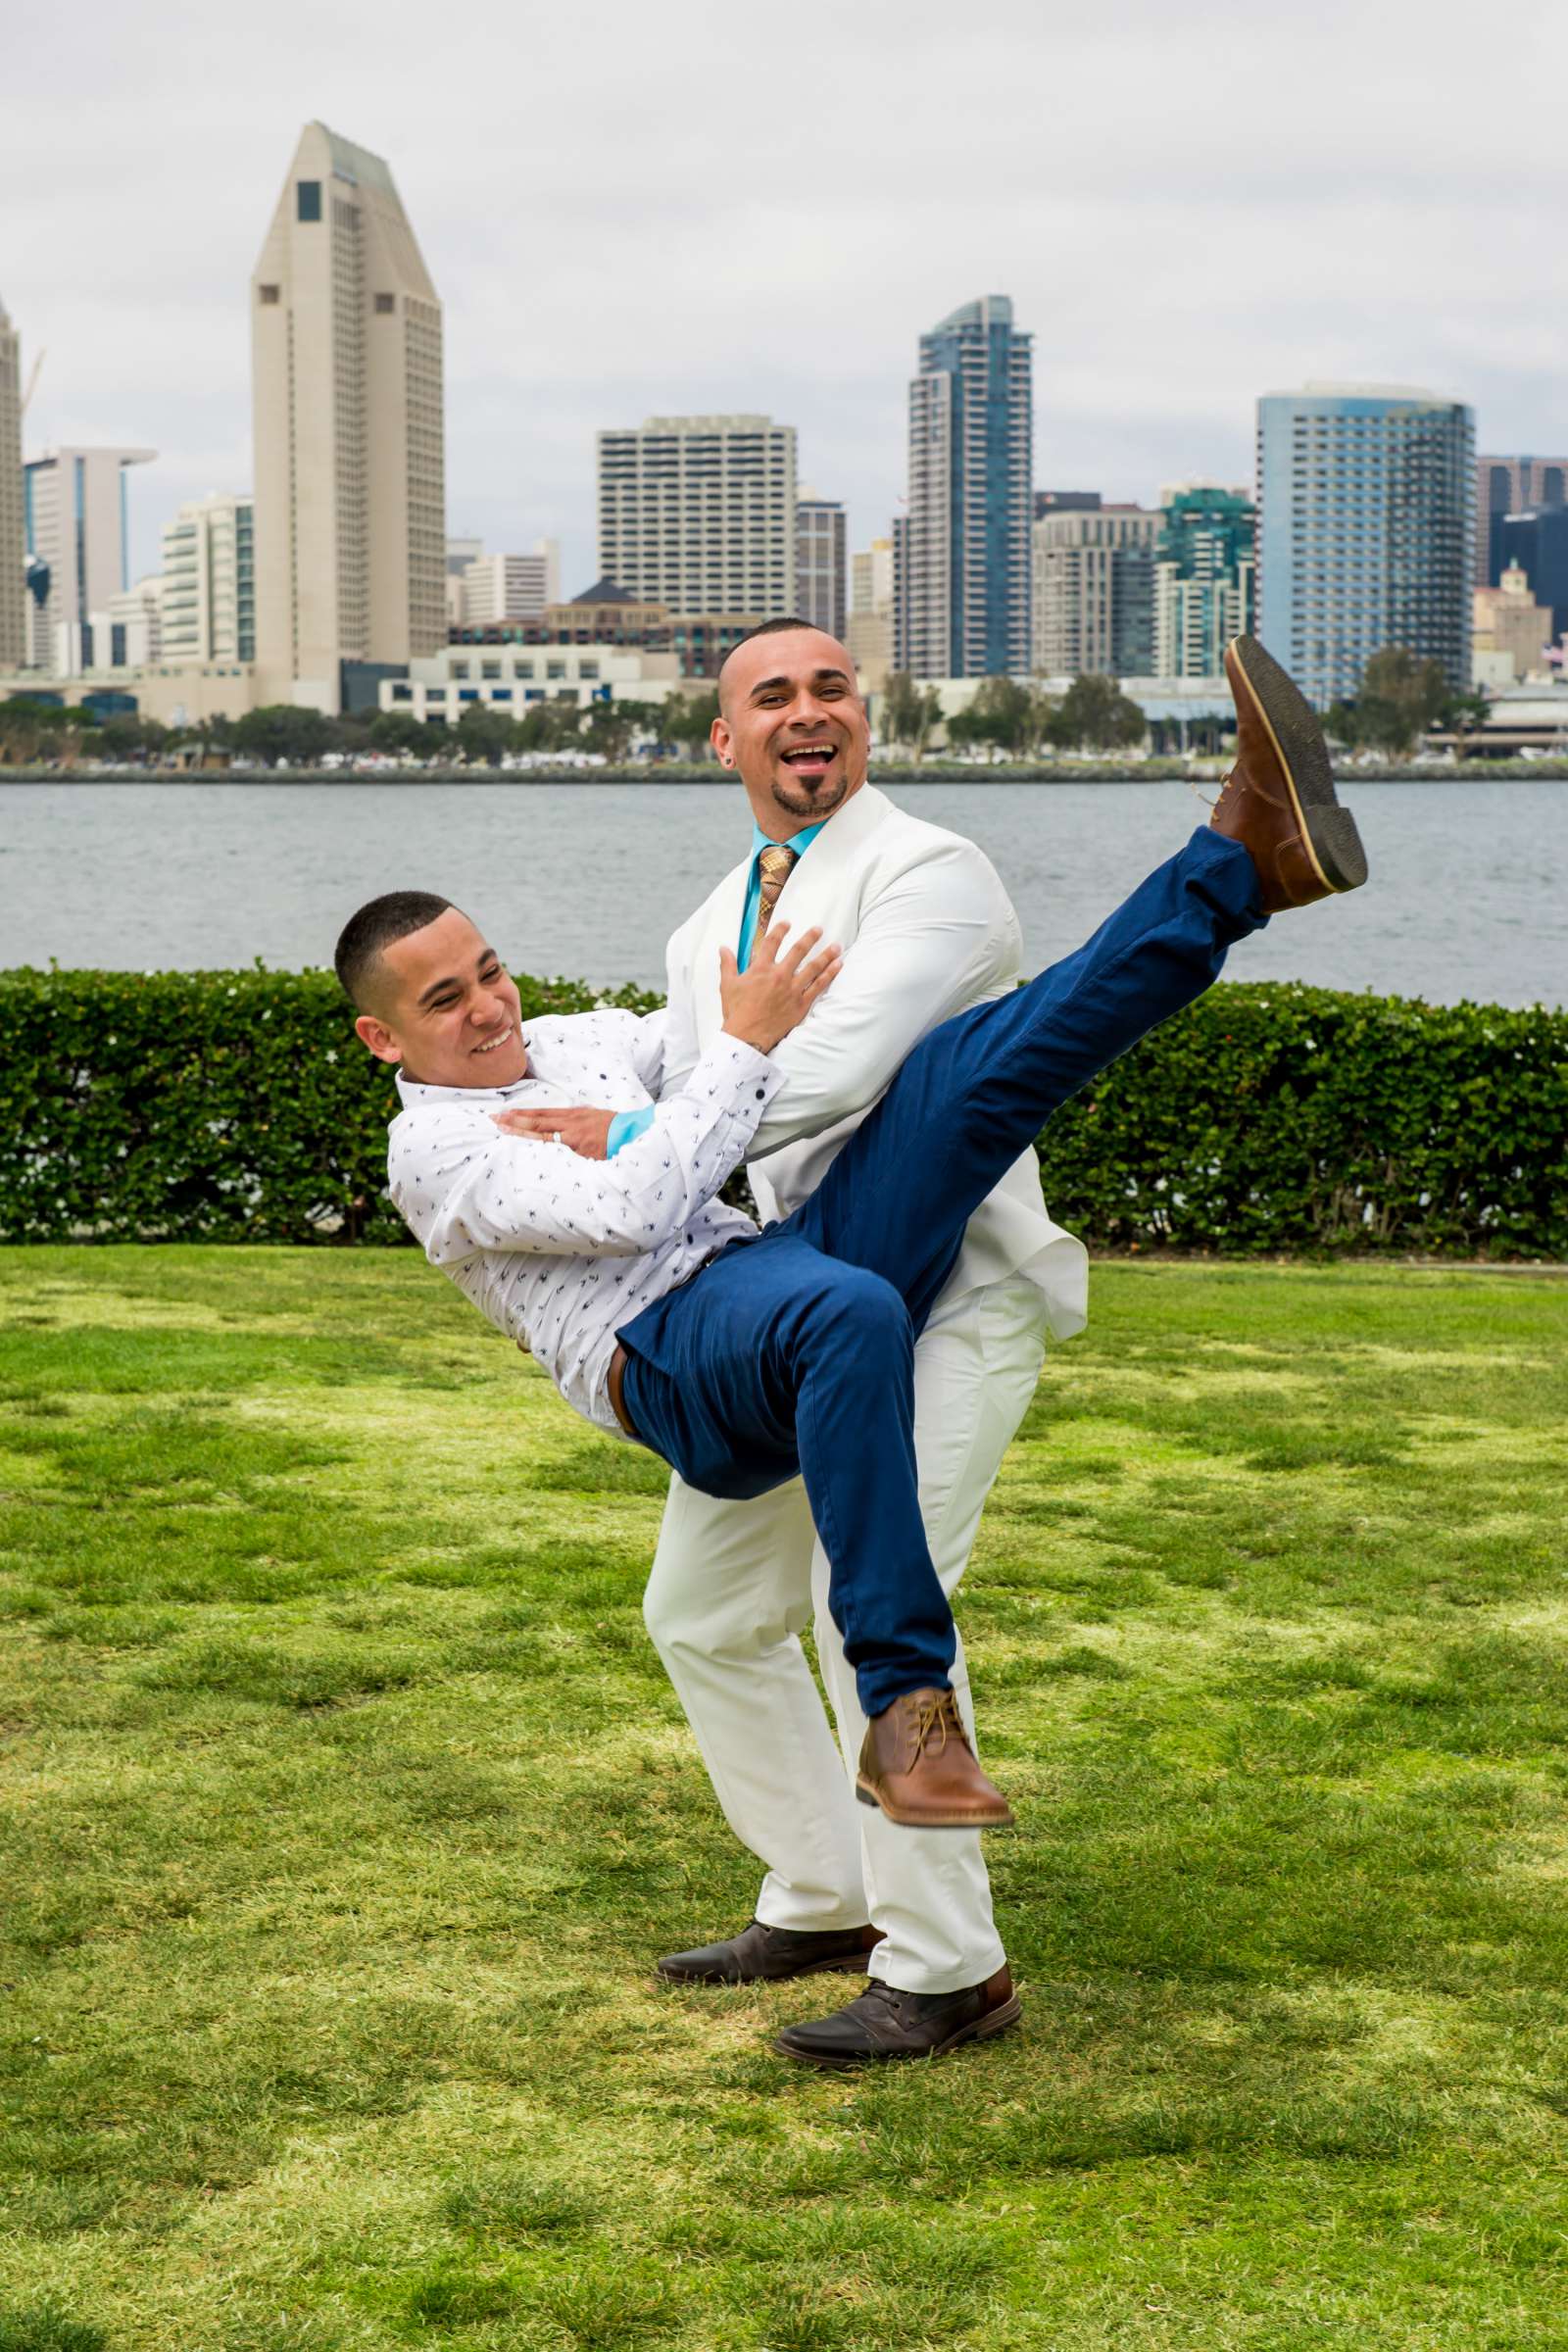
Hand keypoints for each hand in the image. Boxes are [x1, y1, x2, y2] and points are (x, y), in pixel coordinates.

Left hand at [491, 1105, 616, 1158]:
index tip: (505, 1113)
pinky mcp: (579, 1148)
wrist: (633, 1133)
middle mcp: (570, 1122)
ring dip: (520, 1132)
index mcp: (573, 1114)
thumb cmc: (615, 1128)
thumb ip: (576, 1122)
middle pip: (536, 1122)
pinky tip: (529, 1152)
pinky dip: (544, 1149)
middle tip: (493, 1119)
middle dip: (513, 1120)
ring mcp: (573, 1136)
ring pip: (541, 1135)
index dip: (522, 1114)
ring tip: (502, 1129)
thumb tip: (562, 1127)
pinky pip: (558, 1149)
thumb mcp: (593, 1117)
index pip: (542, 1114)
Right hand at [719, 922, 841, 1054]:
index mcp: (761, 969)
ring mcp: (792, 990)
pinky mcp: (801, 1004)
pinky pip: (819, 986)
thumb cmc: (736, 1012)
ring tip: (837, 946)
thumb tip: (723, 948)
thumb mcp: (728, 985)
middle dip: (810, 938)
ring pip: (813, 967)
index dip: (780, 930)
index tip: (787, 923)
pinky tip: (838, 966)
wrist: (747, 1036)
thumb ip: (727, 964)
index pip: (772, 943)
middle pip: (798, 951)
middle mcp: (779, 976)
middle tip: (819, 929)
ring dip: (826, 955)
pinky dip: (829, 975)